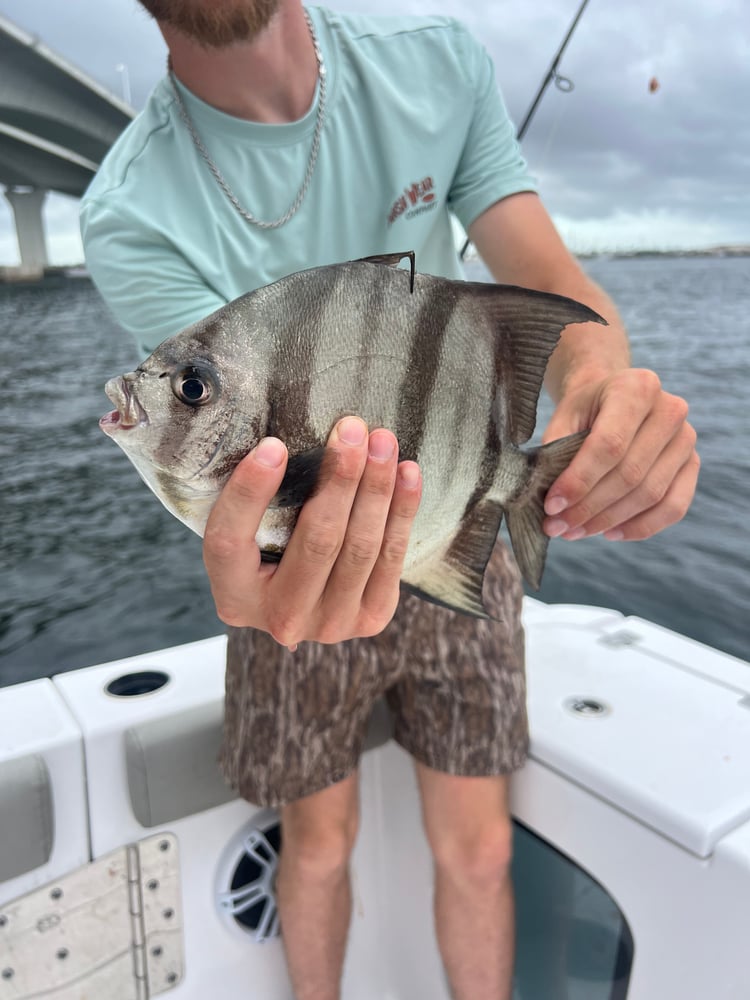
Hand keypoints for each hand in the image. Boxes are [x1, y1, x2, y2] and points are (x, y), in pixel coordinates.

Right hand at [203, 416, 421, 647]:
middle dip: (340, 478)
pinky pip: (392, 557)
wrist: (307, 602)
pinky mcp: (370, 619)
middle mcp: (281, 617)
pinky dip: (402, 511)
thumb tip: (278, 442)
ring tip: (382, 442)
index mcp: (234, 597)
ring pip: (360, 546)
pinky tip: (408, 473)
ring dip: (377, 487)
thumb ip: (253, 500)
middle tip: (352, 430)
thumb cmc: (268, 553)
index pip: (230, 540)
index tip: (274, 446)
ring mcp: (329, 624)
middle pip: (316, 541)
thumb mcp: (246, 533)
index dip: (250, 492)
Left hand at [541, 368, 698, 541]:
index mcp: (636, 388)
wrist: (615, 398)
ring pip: (650, 494)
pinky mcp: (692, 464)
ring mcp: (686, 439)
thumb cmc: (586, 410)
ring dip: (609, 521)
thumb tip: (552, 502)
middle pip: (630, 474)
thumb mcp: (564, 418)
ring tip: (576, 532)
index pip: (609, 445)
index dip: (579, 481)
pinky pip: (673, 506)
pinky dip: (641, 527)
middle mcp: (670, 410)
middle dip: (589, 508)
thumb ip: (556, 451)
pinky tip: (610, 533)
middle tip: (558, 526)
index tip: (552, 506)